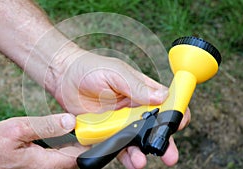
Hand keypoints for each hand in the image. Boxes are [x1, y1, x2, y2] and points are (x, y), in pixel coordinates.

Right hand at [0, 114, 86, 168]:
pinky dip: (65, 144)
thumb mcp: (18, 130)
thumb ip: (45, 126)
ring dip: (76, 143)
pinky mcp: (38, 165)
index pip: (79, 157)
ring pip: (67, 156)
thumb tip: (70, 121)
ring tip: (79, 126)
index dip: (91, 143)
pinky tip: (64, 133)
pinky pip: (58, 156)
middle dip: (84, 141)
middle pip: (75, 158)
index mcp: (46, 163)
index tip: (97, 128)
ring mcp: (43, 168)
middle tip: (89, 124)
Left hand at [50, 51, 190, 167]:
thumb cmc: (90, 68)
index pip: (167, 103)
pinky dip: (119, 153)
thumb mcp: (115, 72)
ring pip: (135, 140)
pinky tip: (124, 158)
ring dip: (140, 152)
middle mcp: (134, 109)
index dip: (176, 113)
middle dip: (163, 142)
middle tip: (169, 155)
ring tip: (139, 160)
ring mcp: (119, 122)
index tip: (179, 123)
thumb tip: (162, 97)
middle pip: (154, 128)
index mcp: (142, 91)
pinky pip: (114, 145)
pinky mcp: (104, 131)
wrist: (63, 76)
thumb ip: (137, 86)